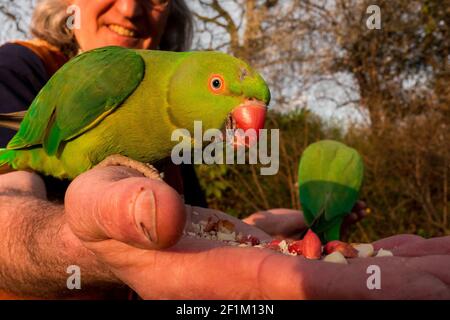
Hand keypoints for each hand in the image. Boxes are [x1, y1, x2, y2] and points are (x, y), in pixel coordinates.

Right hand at [65, 167, 449, 298]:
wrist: (103, 230)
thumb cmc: (97, 214)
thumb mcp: (99, 201)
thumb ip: (123, 208)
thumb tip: (163, 217)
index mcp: (204, 275)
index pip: (294, 288)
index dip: (359, 287)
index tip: (425, 282)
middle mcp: (237, 283)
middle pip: (328, 289)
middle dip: (394, 282)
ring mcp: (249, 273)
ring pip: (328, 274)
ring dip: (384, 265)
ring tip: (438, 255)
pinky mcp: (254, 258)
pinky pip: (312, 258)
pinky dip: (350, 250)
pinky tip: (380, 243)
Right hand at [243, 201, 367, 238]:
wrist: (260, 226)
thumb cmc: (271, 228)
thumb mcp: (287, 225)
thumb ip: (303, 221)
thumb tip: (320, 217)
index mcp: (314, 243)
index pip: (335, 233)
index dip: (346, 223)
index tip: (355, 213)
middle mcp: (318, 238)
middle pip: (339, 227)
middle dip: (351, 216)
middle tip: (363, 206)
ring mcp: (316, 230)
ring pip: (335, 221)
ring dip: (347, 210)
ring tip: (359, 202)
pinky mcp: (313, 222)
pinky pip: (327, 215)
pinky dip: (335, 206)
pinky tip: (344, 198)